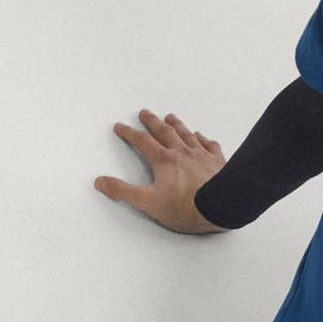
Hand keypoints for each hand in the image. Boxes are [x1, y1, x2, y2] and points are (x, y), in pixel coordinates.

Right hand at [93, 107, 228, 234]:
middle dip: (152, 122)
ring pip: (186, 134)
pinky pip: (209, 145)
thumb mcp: (148, 203)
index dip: (129, 133)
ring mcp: (201, 156)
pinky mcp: (218, 162)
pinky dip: (202, 139)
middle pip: (164, 131)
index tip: (121, 127)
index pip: (142, 141)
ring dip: (176, 125)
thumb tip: (103, 183)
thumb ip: (123, 191)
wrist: (219, 207)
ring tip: (170, 117)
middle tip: (145, 113)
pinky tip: (201, 137)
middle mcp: (182, 153)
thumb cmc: (187, 208)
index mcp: (164, 160)